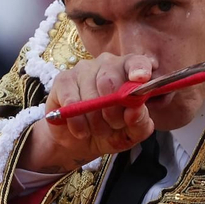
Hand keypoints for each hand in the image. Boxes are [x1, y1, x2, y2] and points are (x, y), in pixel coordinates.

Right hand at [21, 53, 158, 173]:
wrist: (80, 141)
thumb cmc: (112, 131)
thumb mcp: (131, 133)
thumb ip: (140, 123)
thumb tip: (135, 110)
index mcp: (129, 72)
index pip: (136, 62)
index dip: (139, 68)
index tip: (141, 78)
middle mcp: (107, 64)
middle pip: (111, 81)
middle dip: (114, 112)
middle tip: (113, 125)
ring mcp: (84, 69)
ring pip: (91, 96)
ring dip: (96, 122)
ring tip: (98, 130)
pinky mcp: (63, 80)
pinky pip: (72, 103)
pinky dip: (78, 123)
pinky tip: (82, 130)